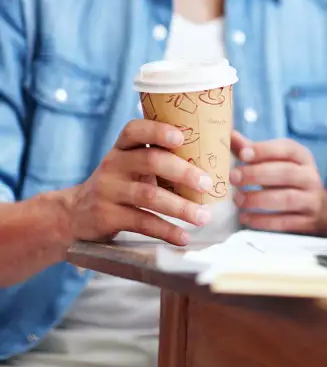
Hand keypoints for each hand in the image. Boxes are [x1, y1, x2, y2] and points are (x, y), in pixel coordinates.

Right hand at [65, 120, 213, 245]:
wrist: (75, 214)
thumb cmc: (120, 184)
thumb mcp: (131, 165)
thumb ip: (159, 159)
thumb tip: (210, 161)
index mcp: (122, 148)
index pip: (135, 130)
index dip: (158, 131)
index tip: (182, 137)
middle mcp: (113, 164)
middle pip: (150, 161)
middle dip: (183, 172)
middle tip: (207, 184)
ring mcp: (108, 190)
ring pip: (149, 195)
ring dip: (181, 207)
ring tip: (204, 216)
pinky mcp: (107, 216)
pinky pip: (141, 222)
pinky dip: (166, 230)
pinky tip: (183, 237)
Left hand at [230, 131, 326, 233]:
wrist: (318, 209)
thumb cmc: (288, 181)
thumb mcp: (276, 163)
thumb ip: (253, 150)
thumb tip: (229, 135)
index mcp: (303, 158)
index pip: (287, 149)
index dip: (265, 150)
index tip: (243, 154)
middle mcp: (310, 177)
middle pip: (286, 173)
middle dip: (257, 174)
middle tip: (233, 177)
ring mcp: (311, 200)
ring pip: (286, 198)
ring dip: (258, 199)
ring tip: (238, 199)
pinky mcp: (307, 222)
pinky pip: (285, 222)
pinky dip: (263, 221)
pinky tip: (245, 218)